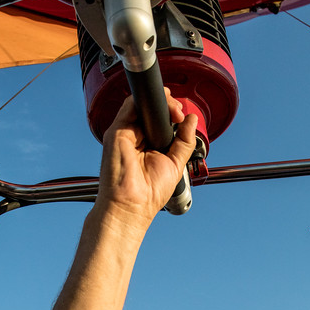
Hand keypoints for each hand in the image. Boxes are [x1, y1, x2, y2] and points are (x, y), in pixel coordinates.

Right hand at [96, 88, 197, 229]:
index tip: (183, 117)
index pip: (159, 120)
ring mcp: (125, 134)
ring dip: (161, 102)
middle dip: (169, 104)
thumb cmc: (149, 194)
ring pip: (141, 104)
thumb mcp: (176, 163)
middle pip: (150, 109)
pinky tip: (163, 111)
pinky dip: (147, 102)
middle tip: (180, 113)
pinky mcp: (117, 132)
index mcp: (148, 145)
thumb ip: (184, 141)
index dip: (172, 112)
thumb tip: (192, 120)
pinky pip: (130, 106)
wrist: (132, 206)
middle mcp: (135, 137)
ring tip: (175, 112)